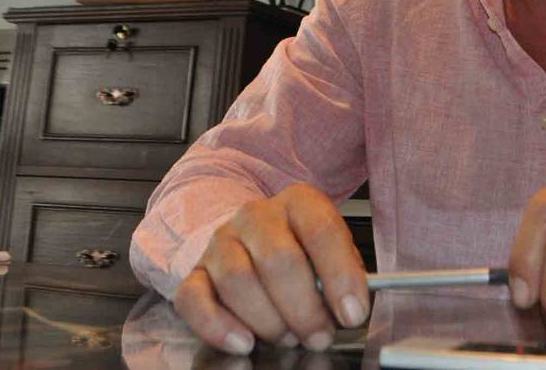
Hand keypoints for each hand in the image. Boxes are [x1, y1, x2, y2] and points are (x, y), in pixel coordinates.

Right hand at [173, 183, 367, 353]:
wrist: (255, 241)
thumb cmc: (302, 252)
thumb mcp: (333, 253)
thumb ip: (344, 274)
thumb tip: (351, 307)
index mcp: (299, 202)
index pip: (321, 230)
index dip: (340, 275)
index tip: (352, 312)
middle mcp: (257, 215)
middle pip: (277, 259)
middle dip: (304, 309)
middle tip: (320, 336)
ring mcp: (221, 241)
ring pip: (237, 280)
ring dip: (268, 320)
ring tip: (288, 337)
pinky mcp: (195, 272)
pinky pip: (194, 299)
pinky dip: (218, 326)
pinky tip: (244, 342)